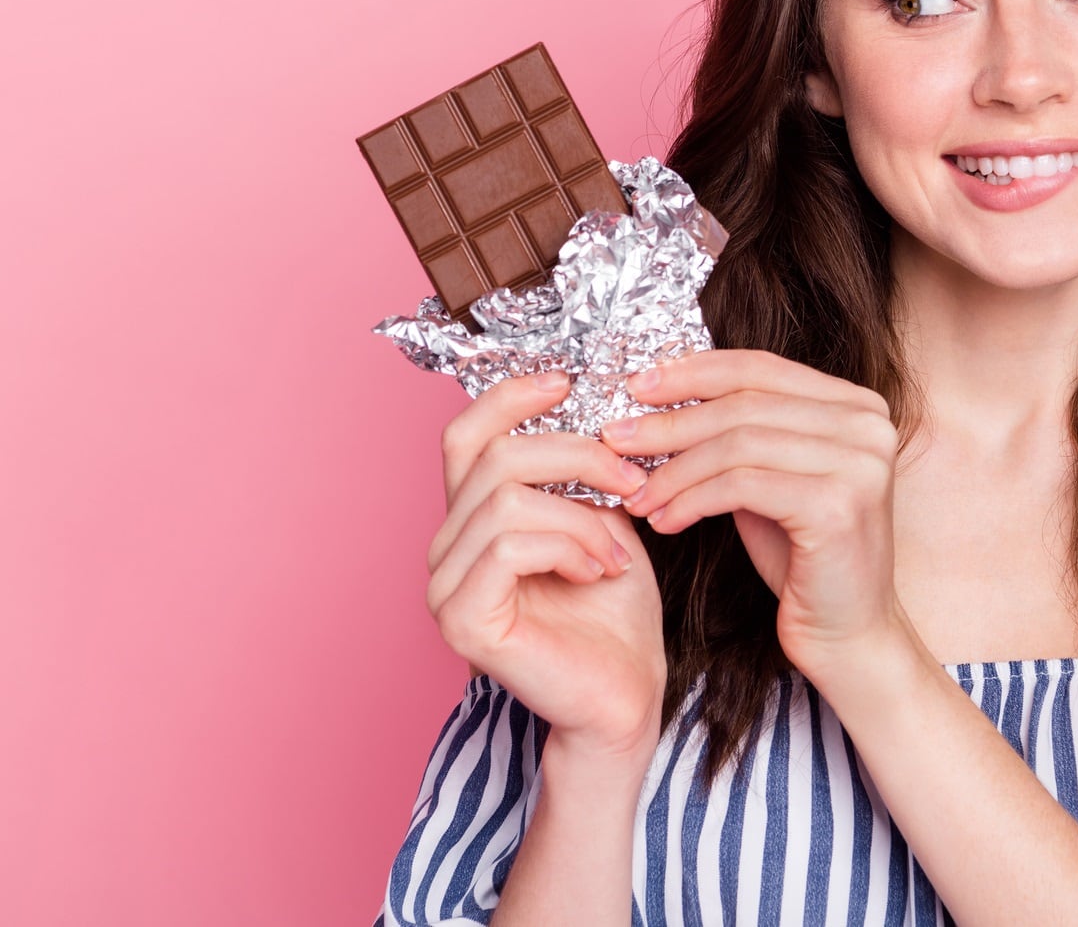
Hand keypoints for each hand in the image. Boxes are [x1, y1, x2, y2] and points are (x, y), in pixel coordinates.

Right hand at [424, 369, 666, 759]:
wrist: (626, 695)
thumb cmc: (616, 612)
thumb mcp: (603, 517)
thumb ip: (578, 468)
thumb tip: (583, 396)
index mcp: (473, 517)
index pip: (466, 433)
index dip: (510, 396)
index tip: (569, 382)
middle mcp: (446, 547)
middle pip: (492, 456)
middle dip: (575, 455)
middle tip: (633, 480)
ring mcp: (445, 586)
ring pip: (505, 498)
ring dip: (581, 515)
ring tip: (618, 550)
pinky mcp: (461, 620)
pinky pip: (509, 545)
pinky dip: (567, 546)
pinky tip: (598, 572)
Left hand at [602, 349, 906, 677]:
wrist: (849, 635)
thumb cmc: (804, 558)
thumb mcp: (770, 478)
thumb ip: (738, 434)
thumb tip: (660, 397)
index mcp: (857, 405)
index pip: (760, 368)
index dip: (693, 371)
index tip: (637, 386)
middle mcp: (868, 424)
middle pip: (744, 402)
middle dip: (671, 421)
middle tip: (617, 439)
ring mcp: (859, 463)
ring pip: (737, 443)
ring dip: (674, 469)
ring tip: (636, 494)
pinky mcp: (838, 505)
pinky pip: (741, 486)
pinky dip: (691, 499)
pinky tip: (665, 521)